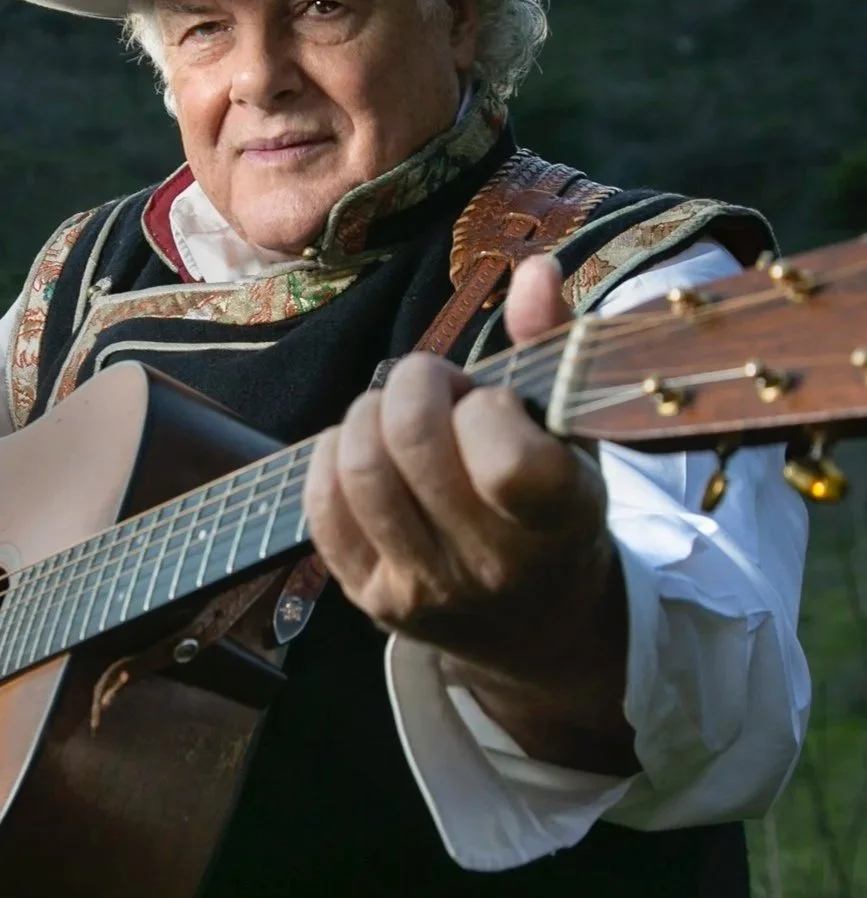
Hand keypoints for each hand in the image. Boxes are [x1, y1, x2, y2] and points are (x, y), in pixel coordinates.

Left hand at [304, 255, 633, 770]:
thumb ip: (552, 350)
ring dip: (368, 415)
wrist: (537, 627)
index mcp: (559, 520)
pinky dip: (332, 457)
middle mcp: (490, 565)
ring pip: (360, 469)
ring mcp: (424, 589)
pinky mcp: (370, 597)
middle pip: (411, 441)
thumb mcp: (576, 437)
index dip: (484, 405)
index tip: (491, 402)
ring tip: (397, 416)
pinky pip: (321, 506)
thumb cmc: (555, 514)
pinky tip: (364, 450)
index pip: (506, 458)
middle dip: (413, 385)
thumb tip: (534, 269)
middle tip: (432, 387)